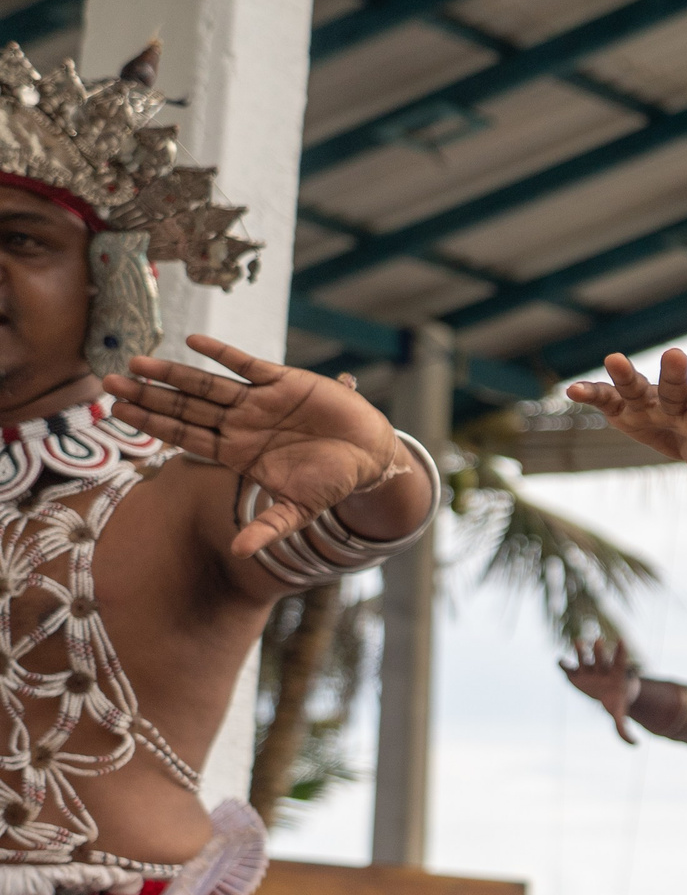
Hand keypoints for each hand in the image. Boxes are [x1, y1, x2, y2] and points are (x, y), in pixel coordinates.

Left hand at [105, 334, 403, 556]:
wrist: (368, 455)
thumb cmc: (331, 483)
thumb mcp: (299, 510)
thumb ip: (268, 527)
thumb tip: (239, 552)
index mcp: (237, 452)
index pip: (185, 436)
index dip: (153, 424)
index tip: (120, 413)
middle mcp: (241, 424)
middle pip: (185, 408)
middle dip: (148, 396)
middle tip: (109, 383)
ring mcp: (259, 401)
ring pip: (207, 385)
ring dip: (173, 374)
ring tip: (136, 362)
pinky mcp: (283, 381)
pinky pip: (246, 364)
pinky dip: (222, 353)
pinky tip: (193, 342)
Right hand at [561, 637, 642, 744]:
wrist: (608, 691)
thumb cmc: (617, 701)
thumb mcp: (619, 714)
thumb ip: (624, 729)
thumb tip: (636, 746)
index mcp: (616, 675)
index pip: (620, 661)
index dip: (621, 651)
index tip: (622, 640)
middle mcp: (602, 669)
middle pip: (602, 658)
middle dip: (600, 651)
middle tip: (599, 642)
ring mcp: (588, 669)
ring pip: (586, 658)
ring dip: (582, 650)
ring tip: (579, 641)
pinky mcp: (575, 674)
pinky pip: (568, 668)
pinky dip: (563, 665)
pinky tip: (559, 661)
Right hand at [564, 349, 686, 548]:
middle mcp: (679, 406)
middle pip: (677, 390)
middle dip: (674, 375)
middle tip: (675, 354)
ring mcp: (651, 403)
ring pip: (639, 387)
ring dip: (626, 376)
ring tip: (613, 359)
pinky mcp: (626, 408)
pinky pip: (608, 399)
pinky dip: (592, 394)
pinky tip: (572, 390)